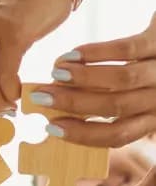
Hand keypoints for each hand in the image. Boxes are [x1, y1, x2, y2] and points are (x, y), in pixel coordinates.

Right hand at [37, 12, 155, 147]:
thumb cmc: (151, 72)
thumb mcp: (141, 99)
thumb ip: (113, 109)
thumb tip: (64, 113)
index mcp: (152, 119)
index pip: (116, 136)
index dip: (82, 135)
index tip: (51, 127)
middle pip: (113, 109)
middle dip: (72, 104)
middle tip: (41, 97)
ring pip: (119, 81)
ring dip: (82, 78)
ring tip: (55, 74)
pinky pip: (126, 49)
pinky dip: (95, 52)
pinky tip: (72, 54)